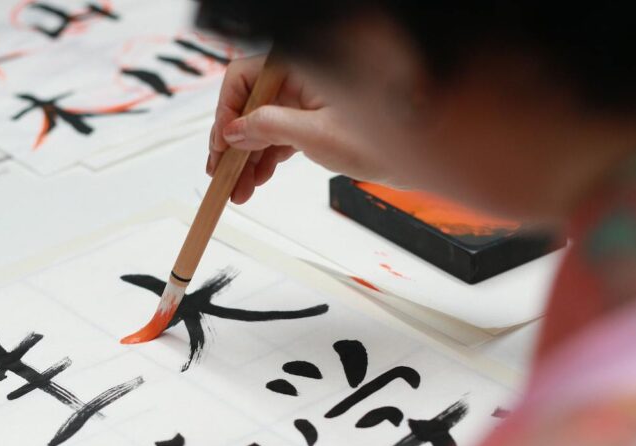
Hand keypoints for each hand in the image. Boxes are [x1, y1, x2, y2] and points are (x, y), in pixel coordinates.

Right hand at [208, 55, 391, 203]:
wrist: (415, 155)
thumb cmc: (381, 136)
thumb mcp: (316, 134)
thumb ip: (269, 128)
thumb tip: (234, 130)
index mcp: (299, 68)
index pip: (244, 78)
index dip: (227, 111)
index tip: (221, 144)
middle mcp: (298, 80)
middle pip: (247, 105)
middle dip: (232, 142)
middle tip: (220, 173)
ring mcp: (303, 100)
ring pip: (259, 125)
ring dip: (246, 157)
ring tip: (237, 188)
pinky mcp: (310, 120)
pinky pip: (276, 136)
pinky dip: (265, 158)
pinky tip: (255, 180)